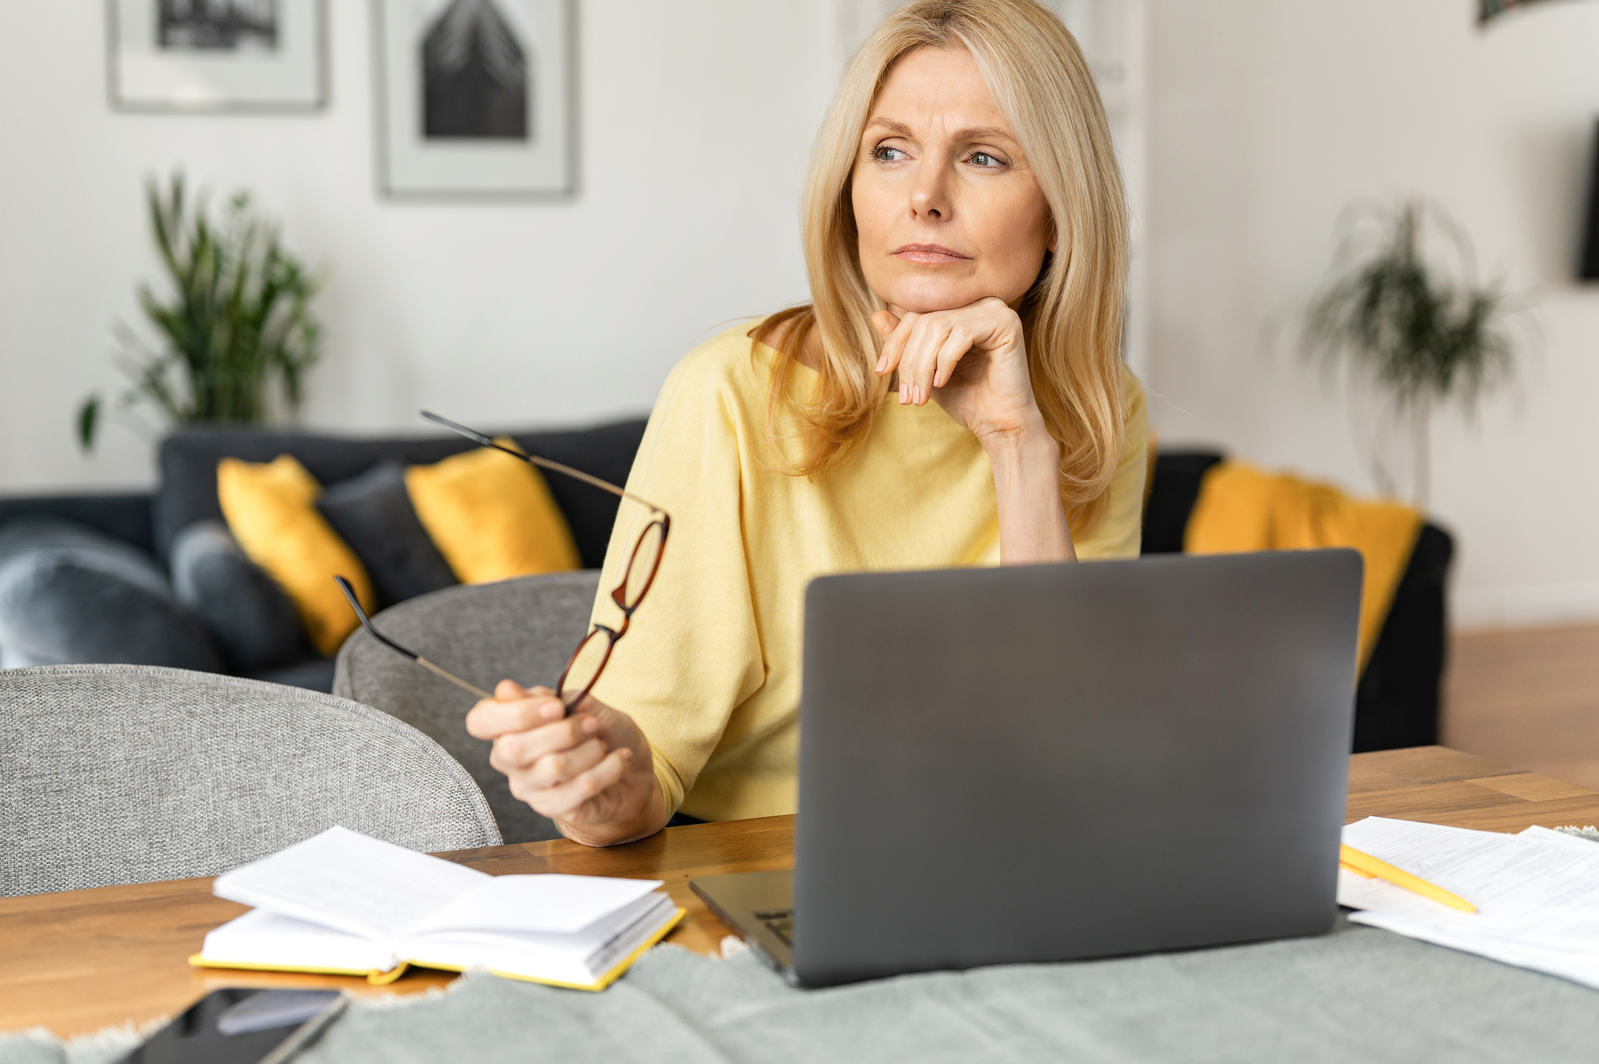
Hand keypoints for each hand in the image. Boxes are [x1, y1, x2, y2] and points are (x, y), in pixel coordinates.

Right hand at [465, 680, 666, 845]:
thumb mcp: (582, 704)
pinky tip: (619, 758)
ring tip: (604, 744)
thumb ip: (548, 698)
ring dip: (590, 750)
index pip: (480, 721)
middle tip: (592, 724)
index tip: (556, 706)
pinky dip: (608, 768)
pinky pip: (580, 788)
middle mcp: (509, 760)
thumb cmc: (601, 732)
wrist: (632, 769)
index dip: (516, 713)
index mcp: (506, 727)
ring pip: (553, 767)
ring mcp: (528, 788)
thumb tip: (505, 690)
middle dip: (563, 731)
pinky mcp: (553, 809)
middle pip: (514, 748)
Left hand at [872, 297, 1044, 444]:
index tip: (881, 371)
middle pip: (926, 320)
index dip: (895, 342)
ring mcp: (995, 309)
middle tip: (907, 396)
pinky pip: (961, 334)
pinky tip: (943, 383)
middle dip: (909, 360)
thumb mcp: (925, 369)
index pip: (917, 314)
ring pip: (939, 327)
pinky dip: (945, 362)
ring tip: (920, 396)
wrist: (999, 425)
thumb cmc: (966, 398)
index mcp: (963, 308)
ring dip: (922, 366)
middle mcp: (980, 303)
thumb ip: (905, 342)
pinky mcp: (1007, 323)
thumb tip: (876, 315)